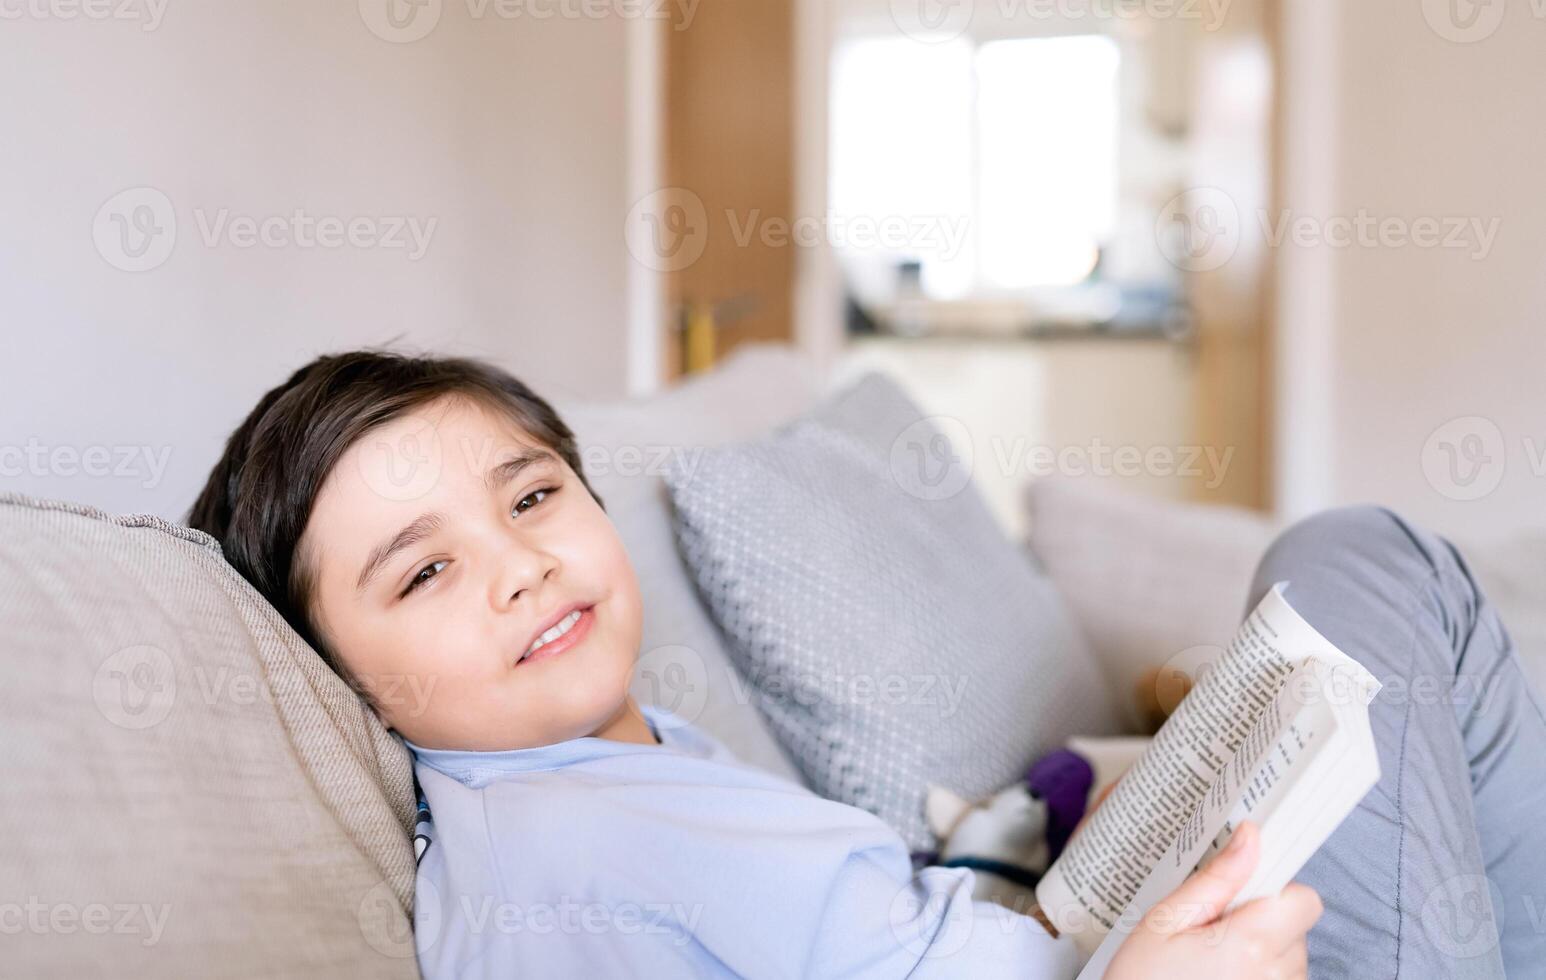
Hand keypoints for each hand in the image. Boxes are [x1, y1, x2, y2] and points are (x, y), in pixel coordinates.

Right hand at [1105, 823, 1321, 979]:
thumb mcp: (1166, 921)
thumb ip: (1217, 879)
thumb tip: (1250, 836)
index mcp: (1250, 945)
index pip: (1304, 901)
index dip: (1277, 890)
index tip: (1243, 894)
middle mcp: (1275, 977)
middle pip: (1296, 928)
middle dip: (1263, 922)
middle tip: (1213, 934)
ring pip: (1291, 958)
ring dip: (1262, 954)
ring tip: (1214, 964)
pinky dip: (1259, 977)